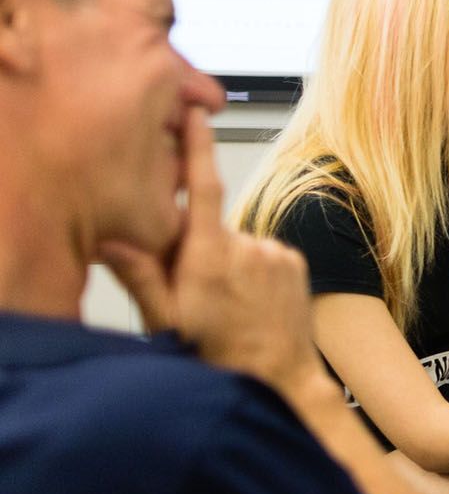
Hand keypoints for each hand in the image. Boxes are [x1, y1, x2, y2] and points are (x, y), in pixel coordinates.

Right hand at [98, 107, 326, 400]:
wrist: (282, 380)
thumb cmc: (220, 356)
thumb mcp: (167, 321)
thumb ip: (140, 276)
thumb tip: (110, 239)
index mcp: (209, 256)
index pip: (203, 187)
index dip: (197, 147)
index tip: (194, 114)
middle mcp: (246, 246)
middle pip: (210, 228)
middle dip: (198, 248)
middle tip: (197, 291)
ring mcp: (275, 252)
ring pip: (237, 243)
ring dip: (228, 262)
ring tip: (230, 303)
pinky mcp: (294, 261)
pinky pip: (263, 253)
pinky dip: (253, 269)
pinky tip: (251, 300)